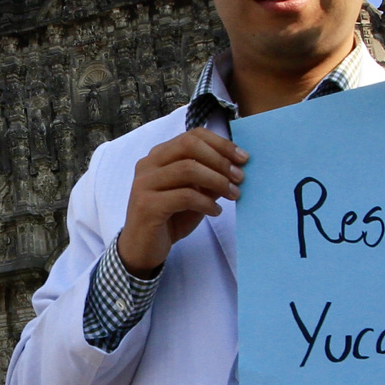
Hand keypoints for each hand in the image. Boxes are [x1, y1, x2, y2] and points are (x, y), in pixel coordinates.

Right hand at [118, 129, 247, 276]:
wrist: (143, 249)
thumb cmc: (169, 219)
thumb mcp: (194, 195)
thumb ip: (209, 179)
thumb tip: (236, 167)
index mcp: (159, 156)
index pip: (192, 135)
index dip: (220, 143)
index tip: (242, 158)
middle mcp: (148, 164)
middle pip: (188, 145)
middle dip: (220, 159)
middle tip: (239, 176)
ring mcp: (145, 184)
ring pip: (187, 169)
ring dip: (217, 180)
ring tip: (233, 194)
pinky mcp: (147, 205)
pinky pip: (184, 196)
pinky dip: (206, 202)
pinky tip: (216, 211)